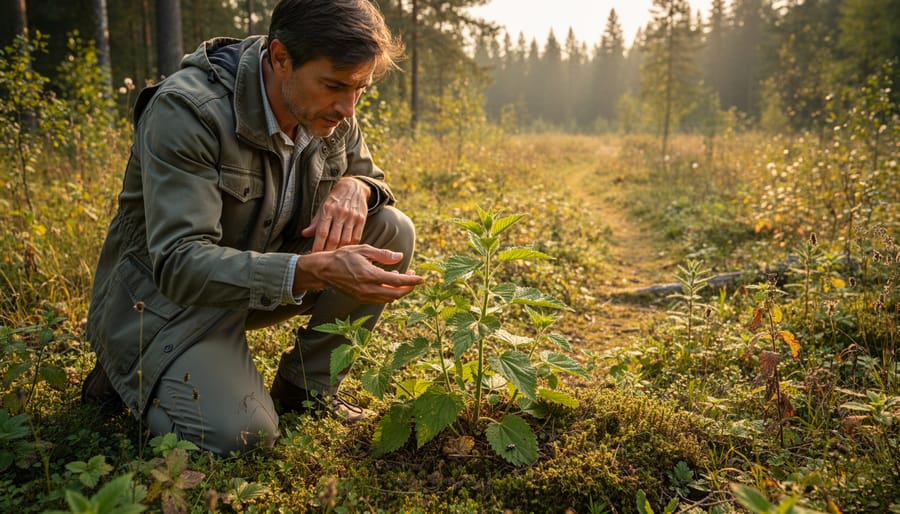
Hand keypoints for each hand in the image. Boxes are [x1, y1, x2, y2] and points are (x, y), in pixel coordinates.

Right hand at [294, 245, 423, 303]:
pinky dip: (389, 293)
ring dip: (399, 291)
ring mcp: (364, 296)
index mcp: (370, 276)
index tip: (422, 278)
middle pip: (396, 294)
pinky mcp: (361, 298)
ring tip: (401, 276)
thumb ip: (383, 255)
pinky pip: (380, 299)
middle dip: (408, 288)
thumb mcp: (364, 250)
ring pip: (389, 299)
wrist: (323, 270)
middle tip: (413, 277)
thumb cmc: (342, 257)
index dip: (412, 280)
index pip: (397, 281)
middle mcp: (368, 289)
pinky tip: (389, 281)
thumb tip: (400, 257)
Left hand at [301, 177, 369, 251]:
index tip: (313, 255)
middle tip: (323, 260)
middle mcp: (340, 213)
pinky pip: (356, 237)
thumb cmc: (335, 199)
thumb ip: (315, 222)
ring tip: (333, 257)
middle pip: (333, 239)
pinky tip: (346, 251)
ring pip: (345, 240)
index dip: (317, 245)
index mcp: (328, 209)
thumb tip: (304, 234)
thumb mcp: (323, 206)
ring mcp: (352, 217)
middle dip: (327, 251)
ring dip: (339, 251)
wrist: (354, 187)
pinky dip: (351, 246)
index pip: (322, 232)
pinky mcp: (362, 219)